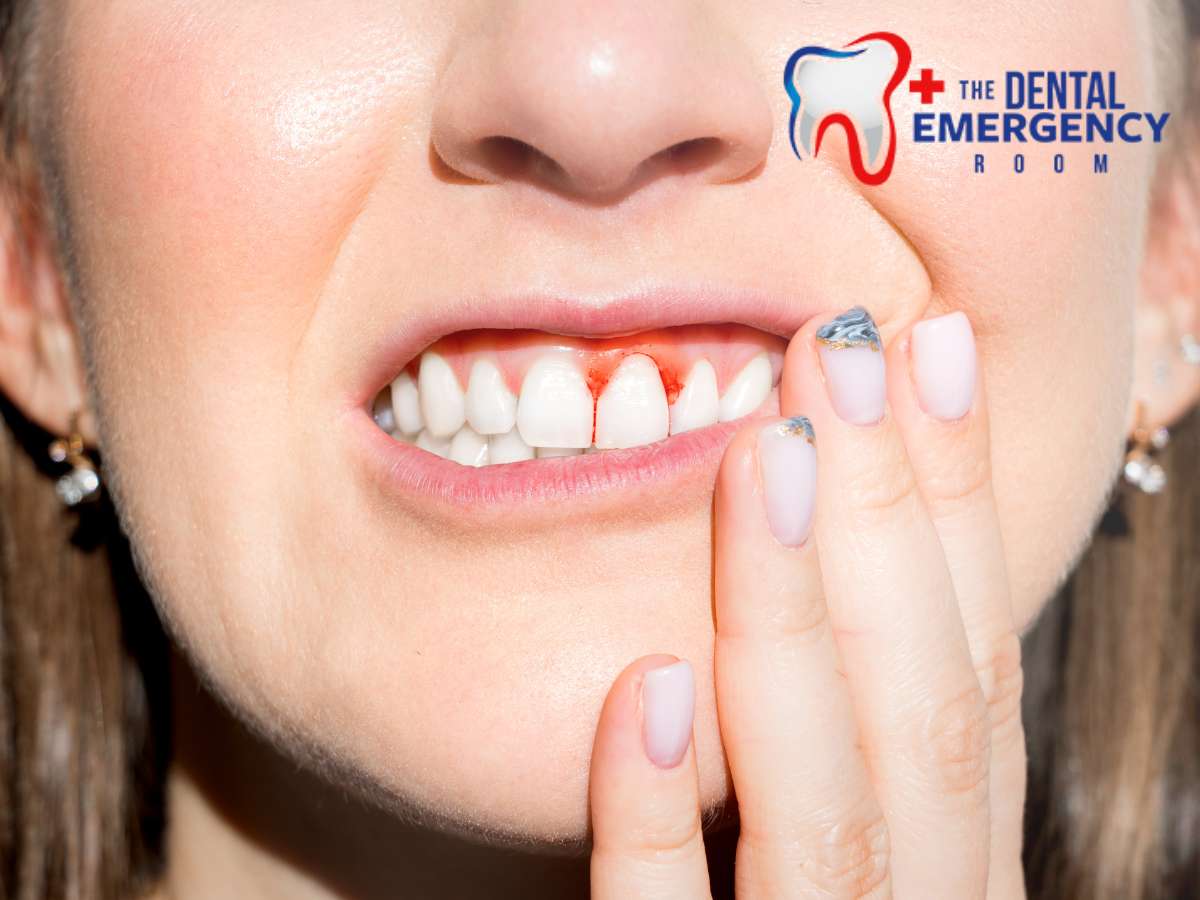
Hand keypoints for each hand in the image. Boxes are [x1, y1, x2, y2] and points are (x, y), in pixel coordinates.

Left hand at [588, 307, 1026, 897]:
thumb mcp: (828, 846)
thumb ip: (837, 737)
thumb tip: (824, 533)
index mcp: (955, 868)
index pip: (973, 671)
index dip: (961, 505)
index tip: (927, 348)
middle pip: (925, 714)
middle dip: (890, 517)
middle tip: (841, 348)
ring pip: (827, 810)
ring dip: (791, 618)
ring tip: (760, 455)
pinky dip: (657, 818)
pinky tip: (636, 688)